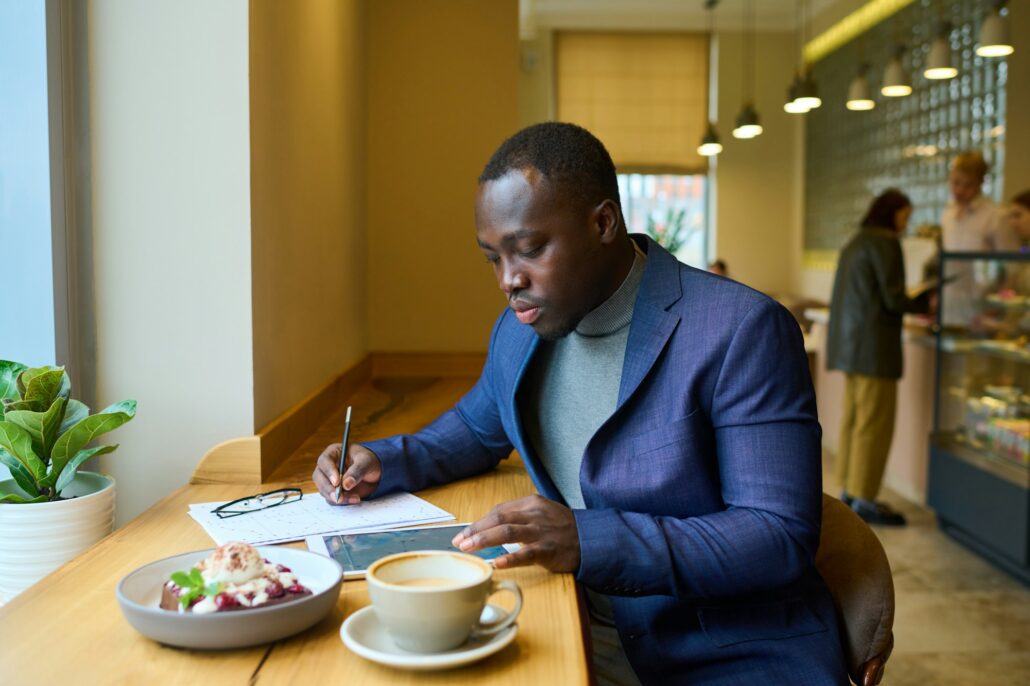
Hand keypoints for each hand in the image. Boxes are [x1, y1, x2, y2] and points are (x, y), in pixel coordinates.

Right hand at [312, 443, 380, 504]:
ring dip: (336, 497)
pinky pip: (331, 499)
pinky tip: (354, 499)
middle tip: (339, 497)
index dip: (329, 471)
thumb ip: (357, 471)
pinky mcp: (332, 491)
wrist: (374, 473)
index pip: (324, 460)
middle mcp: (327, 466)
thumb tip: (346, 485)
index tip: (337, 482)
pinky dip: (341, 502)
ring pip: (324, 490)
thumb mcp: (366, 462)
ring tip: (355, 498)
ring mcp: (328, 480)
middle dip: (328, 489)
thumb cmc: (369, 461)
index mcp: (333, 453)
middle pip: (319, 477)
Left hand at [451, 495, 579, 572]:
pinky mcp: (549, 549)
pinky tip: (498, 563)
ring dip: (484, 540)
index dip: (478, 523)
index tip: (463, 534)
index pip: (498, 511)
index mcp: (530, 503)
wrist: (592, 538)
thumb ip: (518, 518)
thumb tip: (489, 529)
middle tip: (459, 542)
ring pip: (507, 531)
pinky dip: (511, 558)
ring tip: (468, 548)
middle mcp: (534, 514)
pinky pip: (527, 553)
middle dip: (475, 530)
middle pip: (498, 518)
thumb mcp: (540, 514)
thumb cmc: (562, 528)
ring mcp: (542, 531)